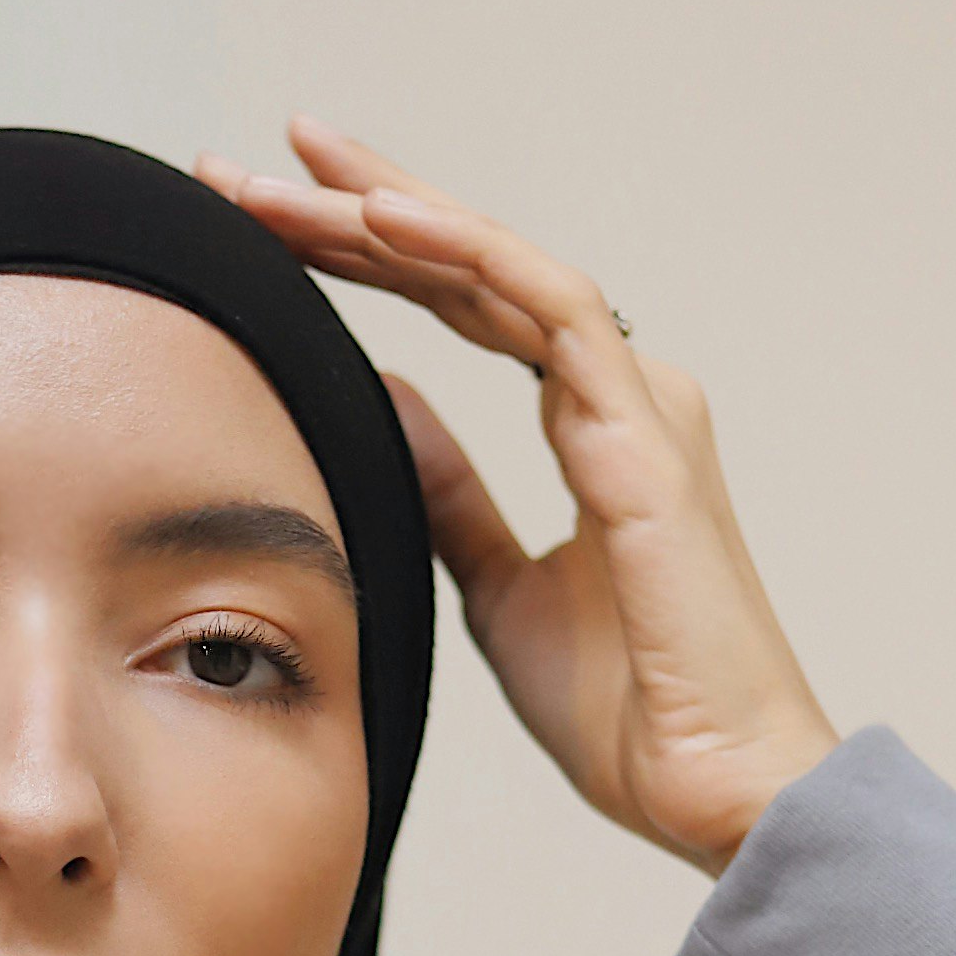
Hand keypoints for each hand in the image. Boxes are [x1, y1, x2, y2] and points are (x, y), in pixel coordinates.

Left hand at [198, 118, 837, 874]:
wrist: (710, 789)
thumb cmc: (627, 707)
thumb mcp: (493, 587)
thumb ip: (450, 491)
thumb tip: (382, 401)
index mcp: (593, 420)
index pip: (468, 301)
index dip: (372, 249)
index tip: (269, 212)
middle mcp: (621, 389)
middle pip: (474, 264)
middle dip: (356, 205)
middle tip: (244, 166)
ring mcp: (639, 402)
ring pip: (498, 266)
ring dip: (387, 214)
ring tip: (283, 176)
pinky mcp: (645, 435)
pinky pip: (550, 308)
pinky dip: (467, 255)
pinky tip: (384, 219)